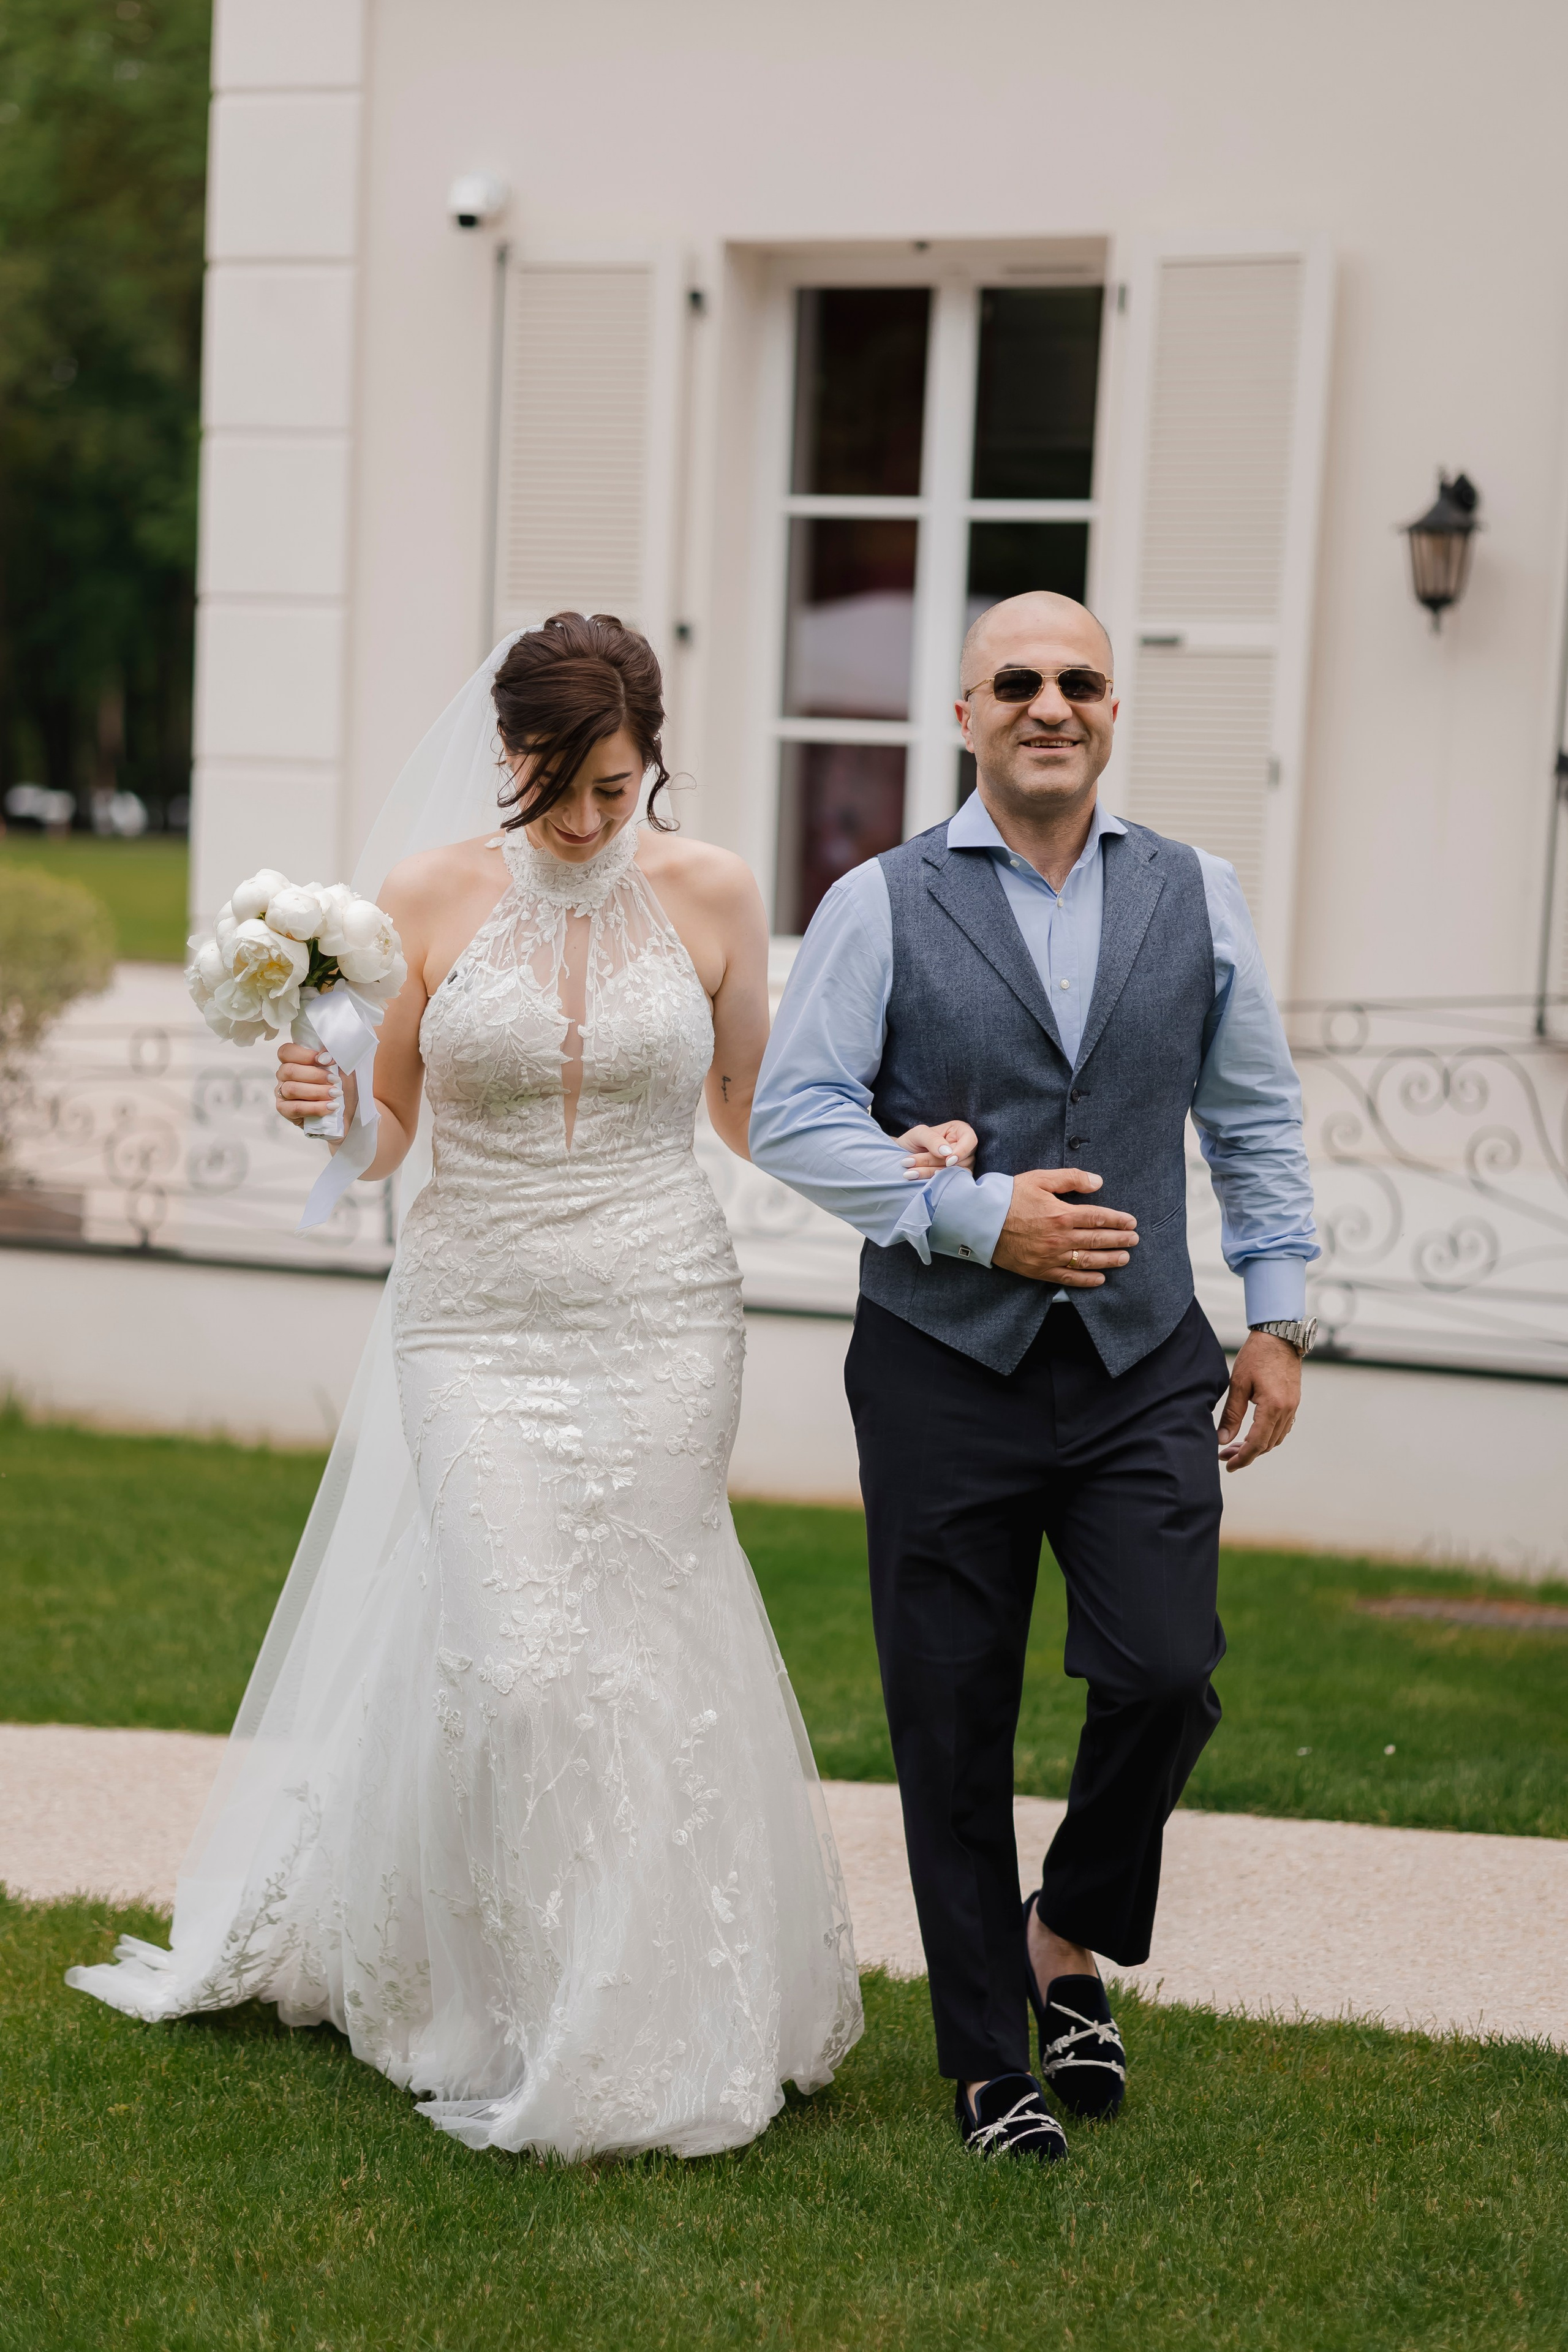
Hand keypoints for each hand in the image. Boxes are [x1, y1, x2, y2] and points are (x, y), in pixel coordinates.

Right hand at [275, 1039, 354, 1129]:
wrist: (345, 1112)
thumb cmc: (341, 1088)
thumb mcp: (342, 1069)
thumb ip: (333, 1057)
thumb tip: (324, 1054)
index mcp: (294, 1061)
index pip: (286, 1051)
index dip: (305, 1055)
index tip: (327, 1060)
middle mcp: (285, 1075)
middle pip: (289, 1070)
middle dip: (315, 1075)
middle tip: (334, 1080)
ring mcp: (282, 1093)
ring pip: (291, 1089)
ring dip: (316, 1092)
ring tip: (334, 1094)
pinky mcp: (285, 1110)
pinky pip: (295, 1108)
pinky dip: (315, 1107)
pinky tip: (329, 1106)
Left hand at [898, 1120, 978, 1178]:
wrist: (903, 1156)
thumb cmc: (913, 1140)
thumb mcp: (918, 1133)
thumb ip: (932, 1139)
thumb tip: (947, 1153)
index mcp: (960, 1131)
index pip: (970, 1140)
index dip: (962, 1151)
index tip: (948, 1160)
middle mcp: (965, 1148)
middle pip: (960, 1159)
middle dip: (934, 1162)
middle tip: (910, 1162)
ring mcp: (963, 1164)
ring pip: (954, 1172)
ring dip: (930, 1172)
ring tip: (910, 1172)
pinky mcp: (956, 1177)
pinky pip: (951, 1182)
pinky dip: (934, 1181)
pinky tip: (921, 1180)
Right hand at [990, 1167, 1137, 1286]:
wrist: (980, 1221)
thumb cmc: (1008, 1197)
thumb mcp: (1039, 1179)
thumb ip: (1071, 1178)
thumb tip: (1098, 1182)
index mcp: (1062, 1214)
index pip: (1098, 1218)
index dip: (1118, 1220)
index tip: (1131, 1222)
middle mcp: (1060, 1238)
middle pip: (1097, 1240)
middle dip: (1119, 1240)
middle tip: (1134, 1240)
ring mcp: (1051, 1257)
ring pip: (1088, 1260)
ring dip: (1109, 1260)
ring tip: (1125, 1258)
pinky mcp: (1040, 1270)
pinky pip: (1068, 1278)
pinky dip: (1086, 1280)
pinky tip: (1100, 1279)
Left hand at [1216, 1330, 1301, 1470]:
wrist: (1279, 1336)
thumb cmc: (1256, 1356)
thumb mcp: (1238, 1384)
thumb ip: (1231, 1414)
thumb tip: (1222, 1440)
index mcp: (1273, 1407)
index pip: (1257, 1443)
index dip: (1242, 1458)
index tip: (1227, 1465)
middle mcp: (1287, 1410)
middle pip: (1267, 1445)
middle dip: (1246, 1454)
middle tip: (1225, 1456)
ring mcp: (1293, 1407)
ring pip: (1275, 1439)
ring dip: (1256, 1447)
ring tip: (1234, 1447)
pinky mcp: (1293, 1402)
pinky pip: (1282, 1428)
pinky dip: (1267, 1436)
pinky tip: (1252, 1434)